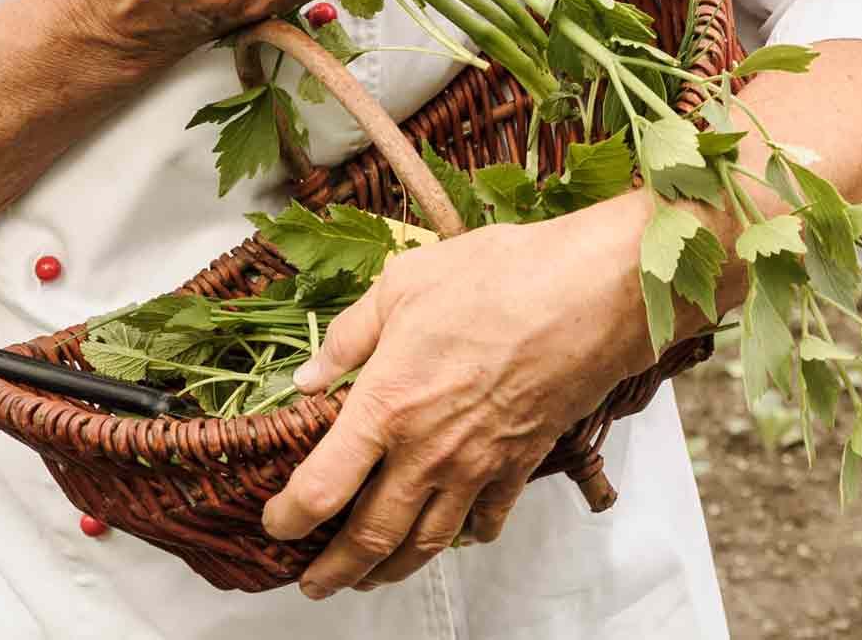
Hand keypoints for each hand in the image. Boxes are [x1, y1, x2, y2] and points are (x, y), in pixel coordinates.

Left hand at [261, 193, 654, 599]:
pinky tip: (454, 533)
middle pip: (371, 536)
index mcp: (386, 405)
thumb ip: (348, 337)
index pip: (322, 488)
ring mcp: (477, 466)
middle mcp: (427, 451)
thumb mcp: (401, 285)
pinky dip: (464, 537)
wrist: (586, 296)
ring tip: (369, 579)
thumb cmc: (494, 278)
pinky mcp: (518, 465)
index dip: (290, 518)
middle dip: (336, 570)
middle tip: (313, 583)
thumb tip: (308, 376)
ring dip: (390, 569)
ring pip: (426, 542)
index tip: (275, 523)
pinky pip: (486, 521)